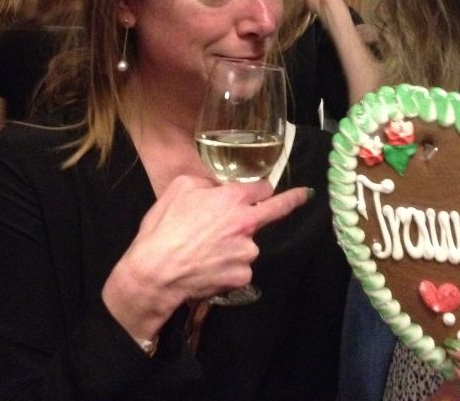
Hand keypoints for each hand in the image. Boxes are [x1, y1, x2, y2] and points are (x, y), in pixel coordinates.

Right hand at [102, 174, 309, 336]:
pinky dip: (228, 266)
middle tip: (304, 195)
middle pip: (273, 211)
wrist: (156, 272)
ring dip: (237, 244)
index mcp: (234, 199)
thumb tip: (218, 187)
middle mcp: (247, 224)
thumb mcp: (180, 188)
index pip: (264, 188)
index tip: (270, 188)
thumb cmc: (165, 228)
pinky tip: (208, 267)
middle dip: (292, 201)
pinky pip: (240, 267)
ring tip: (206, 250)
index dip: (261, 188)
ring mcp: (247, 253)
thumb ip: (207, 183)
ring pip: (249, 243)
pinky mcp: (242, 277)